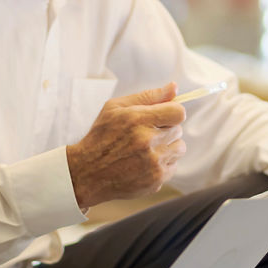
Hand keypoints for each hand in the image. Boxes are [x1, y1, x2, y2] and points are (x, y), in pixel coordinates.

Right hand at [66, 82, 186, 208]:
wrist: (87, 173)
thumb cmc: (101, 137)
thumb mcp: (115, 108)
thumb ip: (148, 96)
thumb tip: (174, 87)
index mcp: (138, 120)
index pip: (178, 112)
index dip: (172, 112)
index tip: (164, 116)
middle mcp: (147, 141)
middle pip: (178, 130)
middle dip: (165, 130)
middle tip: (146, 134)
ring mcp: (153, 163)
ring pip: (179, 149)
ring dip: (167, 147)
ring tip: (147, 149)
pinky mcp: (156, 180)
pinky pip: (173, 167)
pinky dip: (162, 164)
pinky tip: (144, 163)